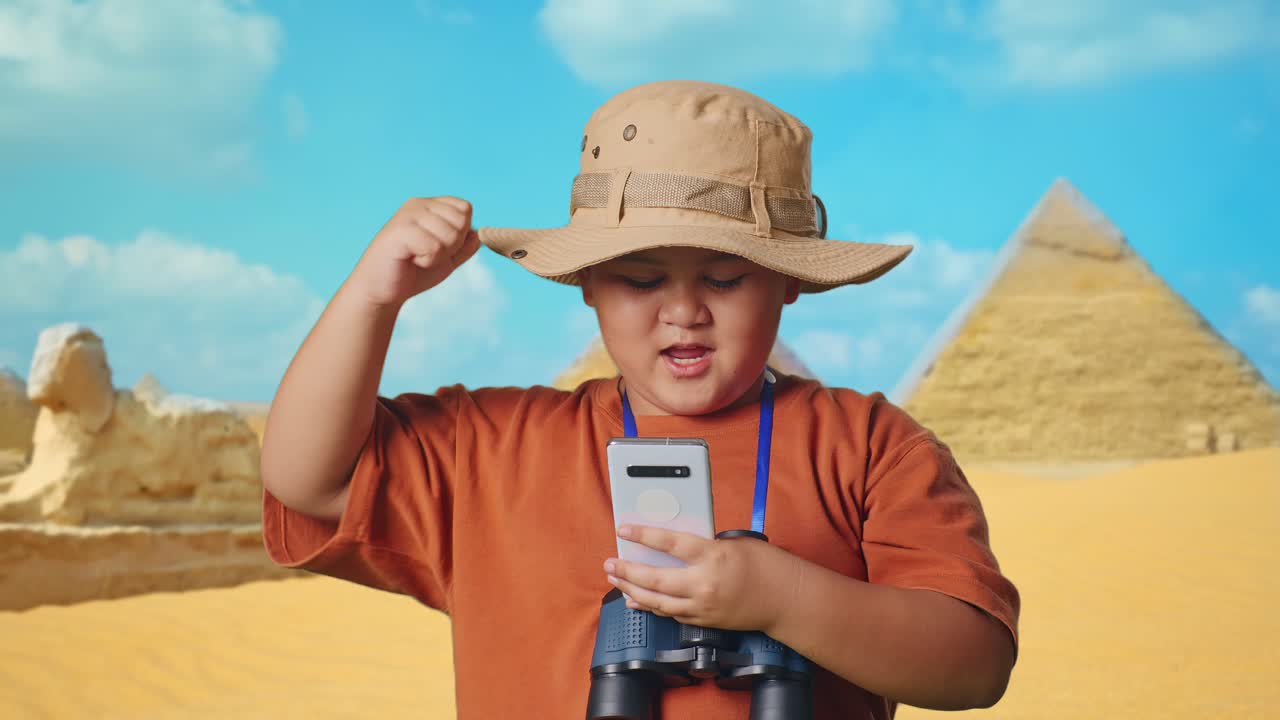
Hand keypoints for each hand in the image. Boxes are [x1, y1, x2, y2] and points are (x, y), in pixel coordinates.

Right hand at [348, 196, 480, 307]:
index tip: (439, 247)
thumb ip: (465, 247)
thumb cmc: (413, 273)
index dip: (460, 234)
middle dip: (452, 246)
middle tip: (427, 254)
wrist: (382, 290)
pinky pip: (434, 246)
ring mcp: (407, 215)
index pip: (465, 209)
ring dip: (439, 255)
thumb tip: (478, 234)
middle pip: (461, 220)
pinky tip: (411, 260)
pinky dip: (427, 260)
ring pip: (450, 234)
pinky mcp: (399, 231)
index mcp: (430, 206)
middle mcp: (418, 205)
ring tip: (417, 257)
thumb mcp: (447, 259)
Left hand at [602, 525, 804, 632]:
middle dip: (627, 570)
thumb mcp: (733, 543)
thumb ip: (703, 544)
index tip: (624, 529)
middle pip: (655, 579)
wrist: (785, 599)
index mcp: (712, 556)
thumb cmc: (764, 565)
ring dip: (632, 590)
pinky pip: (670, 613)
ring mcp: (703, 606)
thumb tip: (674, 545)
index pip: (669, 543)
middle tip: (610, 563)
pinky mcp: (704, 620)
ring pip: (657, 601)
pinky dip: (650, 606)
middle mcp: (704, 583)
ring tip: (616, 580)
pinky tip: (637, 600)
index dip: (643, 535)